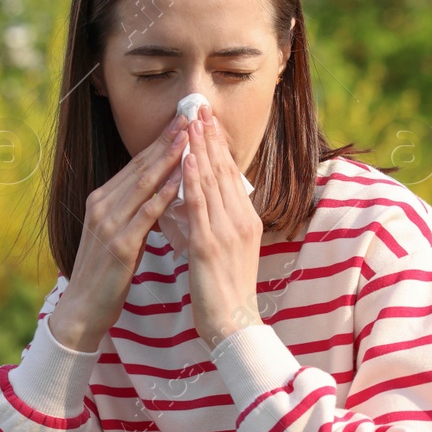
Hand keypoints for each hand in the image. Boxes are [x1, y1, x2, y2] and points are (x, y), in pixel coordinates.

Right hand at [50, 112, 188, 351]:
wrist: (83, 307)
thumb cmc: (106, 274)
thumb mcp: (119, 234)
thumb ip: (135, 211)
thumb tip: (162, 192)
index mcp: (102, 200)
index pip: (136, 164)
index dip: (160, 141)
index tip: (181, 121)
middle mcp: (103, 205)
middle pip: (141, 166)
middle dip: (167, 140)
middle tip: (189, 116)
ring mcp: (109, 224)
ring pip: (144, 184)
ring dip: (169, 159)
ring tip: (190, 137)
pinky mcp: (120, 245)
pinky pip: (146, 215)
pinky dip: (163, 195)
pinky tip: (180, 181)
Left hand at [179, 103, 262, 350]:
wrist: (233, 323)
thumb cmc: (225, 291)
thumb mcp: (227, 250)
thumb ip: (218, 223)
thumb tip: (204, 202)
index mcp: (246, 220)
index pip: (230, 175)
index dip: (218, 146)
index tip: (208, 121)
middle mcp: (240, 219)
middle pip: (224, 170)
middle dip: (210, 137)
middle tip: (199, 108)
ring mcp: (226, 230)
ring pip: (212, 180)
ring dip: (200, 148)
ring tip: (191, 122)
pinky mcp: (209, 243)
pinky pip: (199, 204)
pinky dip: (192, 179)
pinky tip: (185, 158)